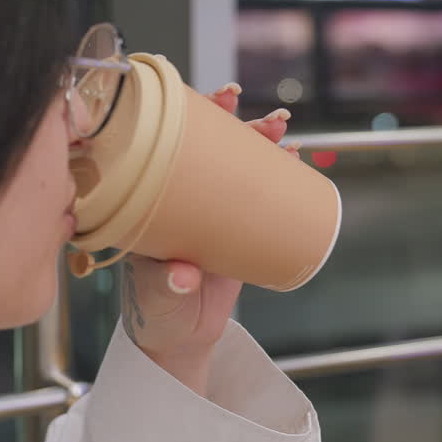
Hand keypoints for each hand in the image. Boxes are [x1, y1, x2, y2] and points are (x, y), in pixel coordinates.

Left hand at [121, 83, 299, 394]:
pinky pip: (256, 192)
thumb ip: (167, 285)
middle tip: (256, 114)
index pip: (164, 144)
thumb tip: (184, 275)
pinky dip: (276, 172)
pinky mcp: (234, 228)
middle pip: (206, 146)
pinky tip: (292, 156)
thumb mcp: (155, 298)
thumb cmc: (155, 314)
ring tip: (282, 130)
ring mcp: (208, 209)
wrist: (178, 338)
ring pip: (235, 163)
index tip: (209, 103)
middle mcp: (178, 196)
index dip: (184, 117)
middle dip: (233, 123)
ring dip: (259, 141)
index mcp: (148, 200)